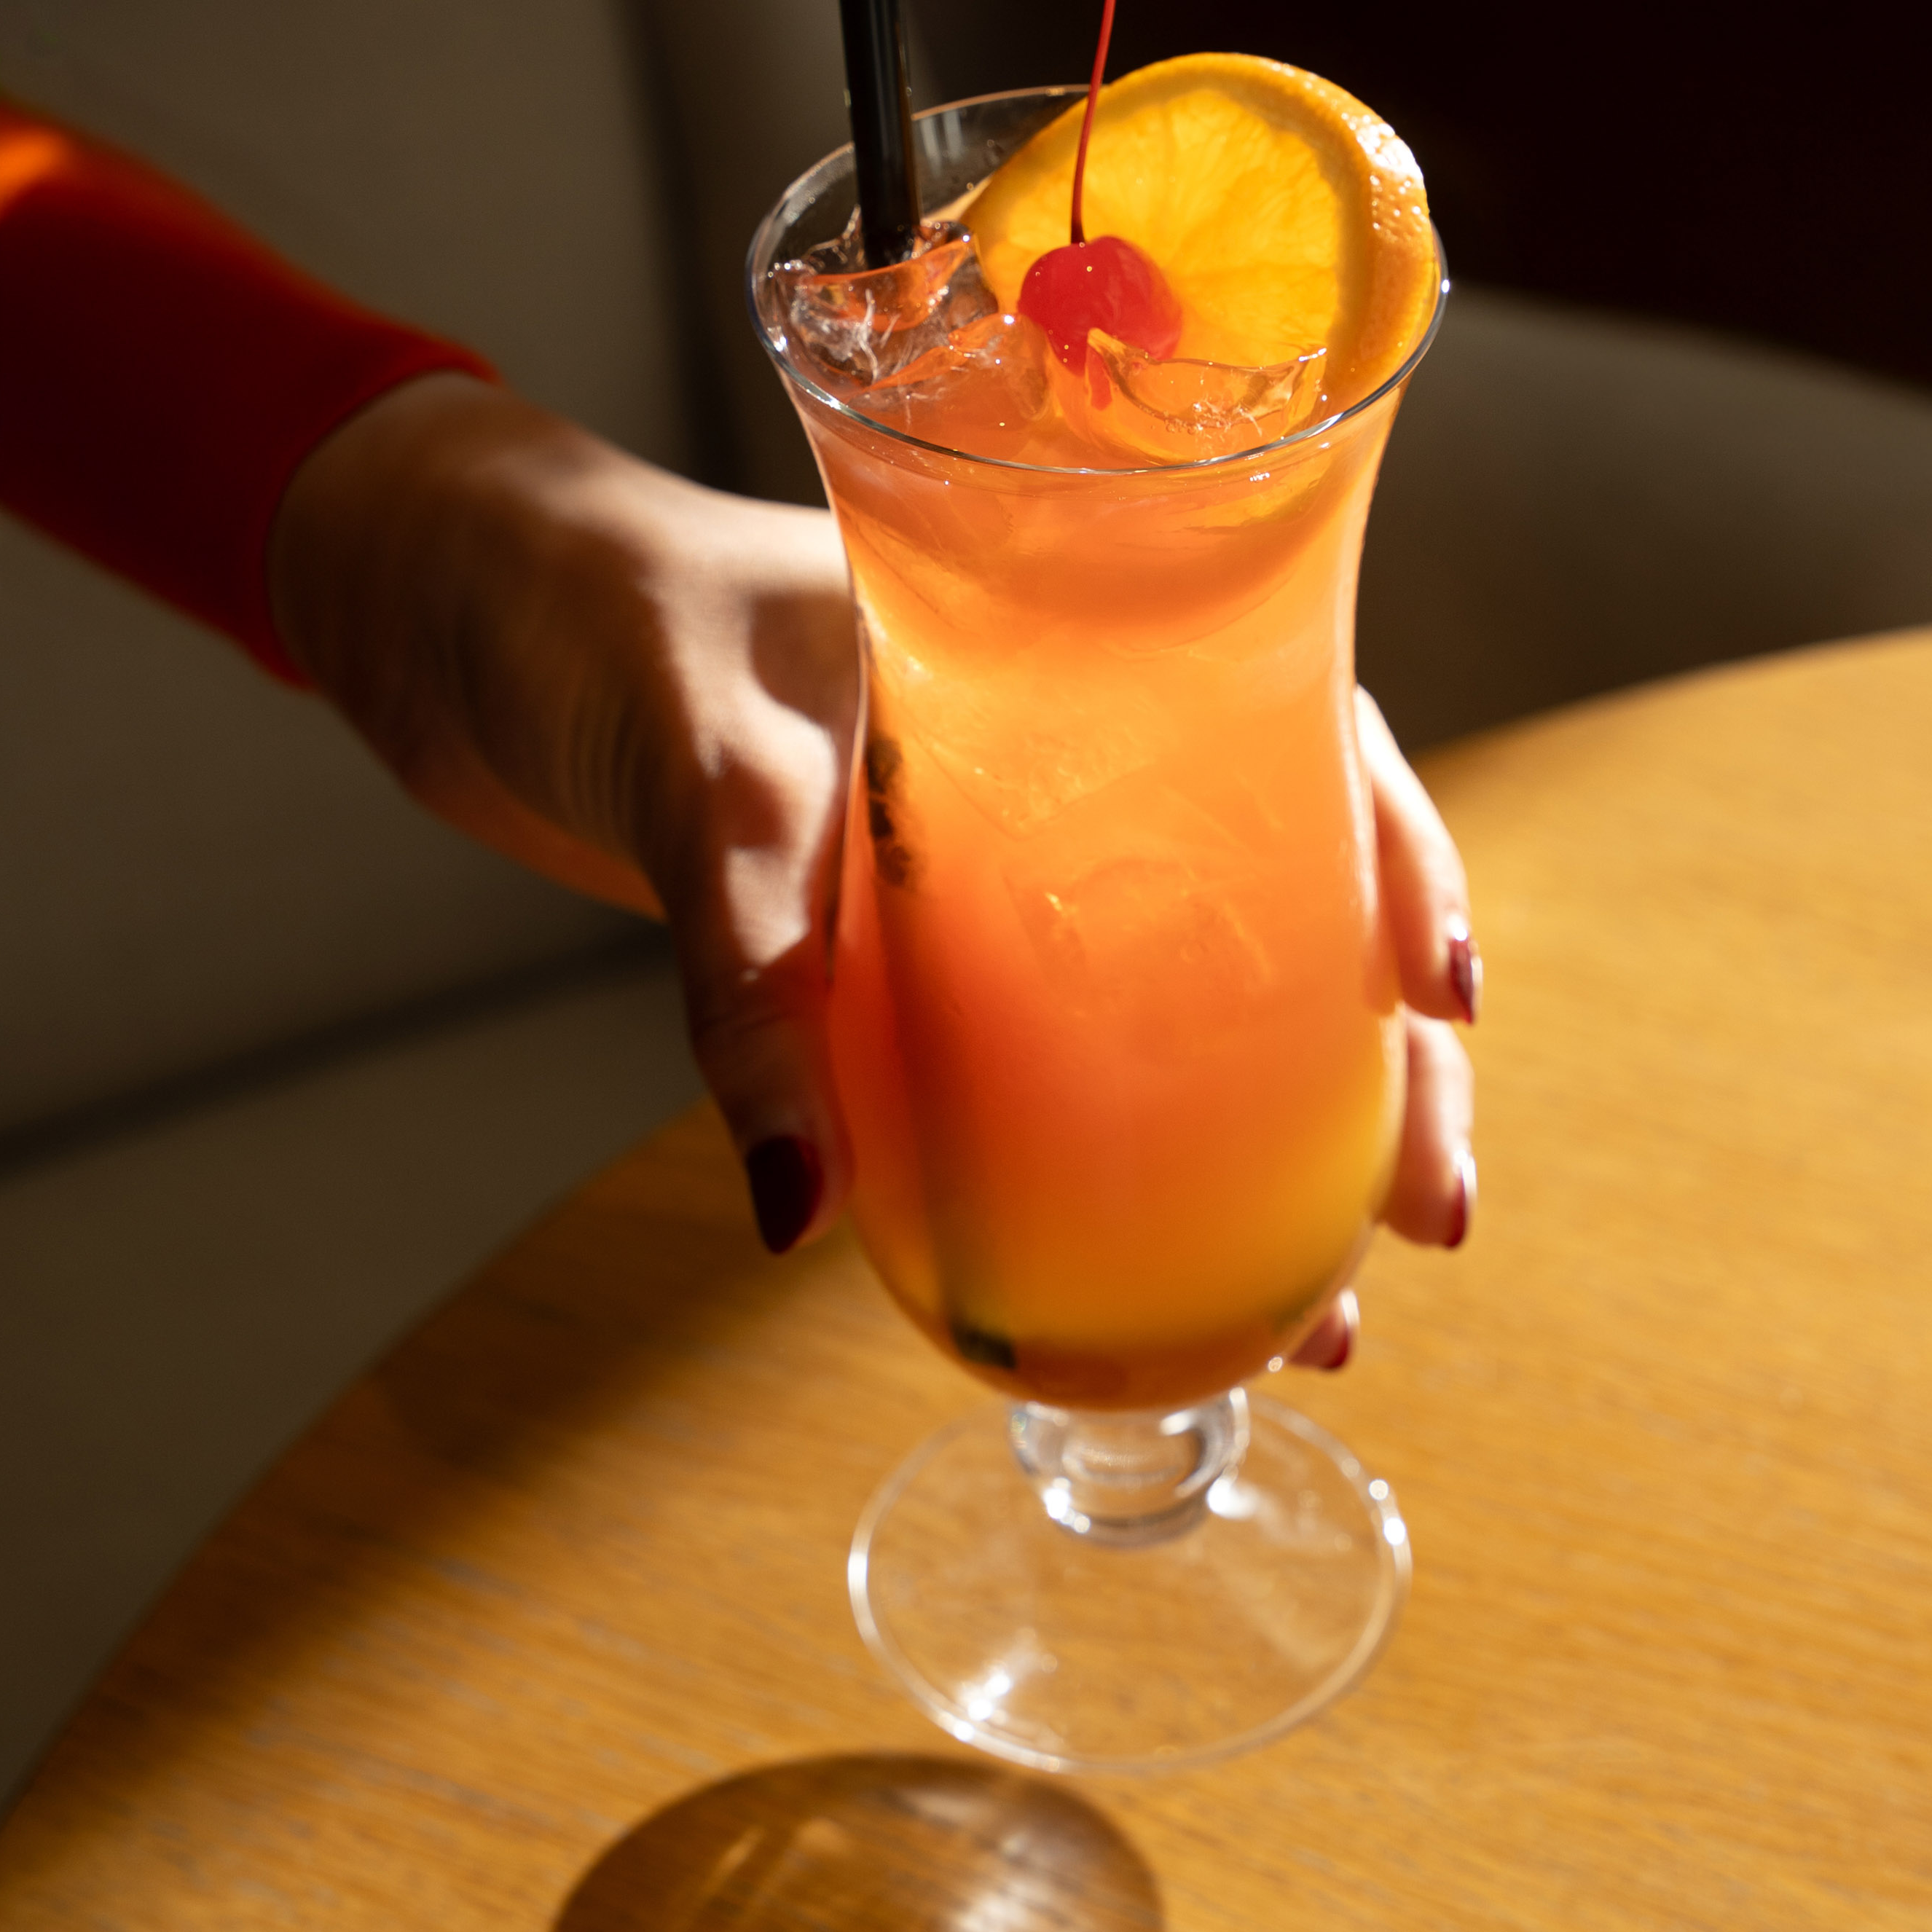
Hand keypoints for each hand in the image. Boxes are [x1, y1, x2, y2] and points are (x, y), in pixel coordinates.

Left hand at [271, 379, 1477, 1299]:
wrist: (480, 622)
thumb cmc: (600, 624)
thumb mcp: (693, 774)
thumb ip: (749, 974)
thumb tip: (795, 1216)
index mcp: (1067, 644)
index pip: (1294, 734)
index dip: (1394, 860)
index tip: (1450, 992)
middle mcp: (1071, 751)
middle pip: (1286, 897)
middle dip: (1388, 1067)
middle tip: (1429, 1220)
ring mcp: (1008, 850)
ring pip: (1199, 990)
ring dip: (1282, 1144)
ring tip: (1323, 1309)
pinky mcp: (927, 935)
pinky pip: (1069, 1043)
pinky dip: (1124, 1153)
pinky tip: (1155, 1274)